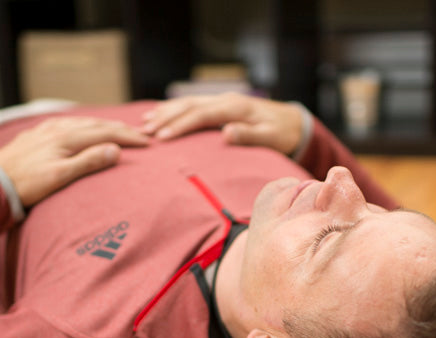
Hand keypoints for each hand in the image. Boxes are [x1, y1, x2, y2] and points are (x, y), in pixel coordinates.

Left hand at [0, 117, 149, 206]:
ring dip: (101, 125)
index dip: (128, 137)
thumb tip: (115, 149)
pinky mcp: (35, 136)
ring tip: (114, 128)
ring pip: (80, 122)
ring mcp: (45, 131)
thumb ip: (88, 162)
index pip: (105, 133)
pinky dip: (81, 125)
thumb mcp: (60, 176)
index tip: (147, 143)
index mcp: (67, 137)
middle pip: (95, 124)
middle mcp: (57, 129)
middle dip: (119, 129)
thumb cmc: (26, 184)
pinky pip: (65, 124)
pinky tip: (78, 128)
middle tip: (139, 134)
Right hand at [141, 93, 303, 154]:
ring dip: (165, 111)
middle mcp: (225, 100)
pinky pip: (192, 104)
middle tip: (144, 131)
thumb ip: (249, 136)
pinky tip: (158, 114)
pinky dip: (173, 108)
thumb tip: (226, 133)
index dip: (180, 125)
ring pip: (187, 102)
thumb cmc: (281, 135)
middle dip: (165, 117)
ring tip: (144, 122)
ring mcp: (221, 100)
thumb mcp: (270, 138)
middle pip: (189, 106)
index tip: (161, 137)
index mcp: (235, 108)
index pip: (201, 115)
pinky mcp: (219, 104)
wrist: (291, 122)